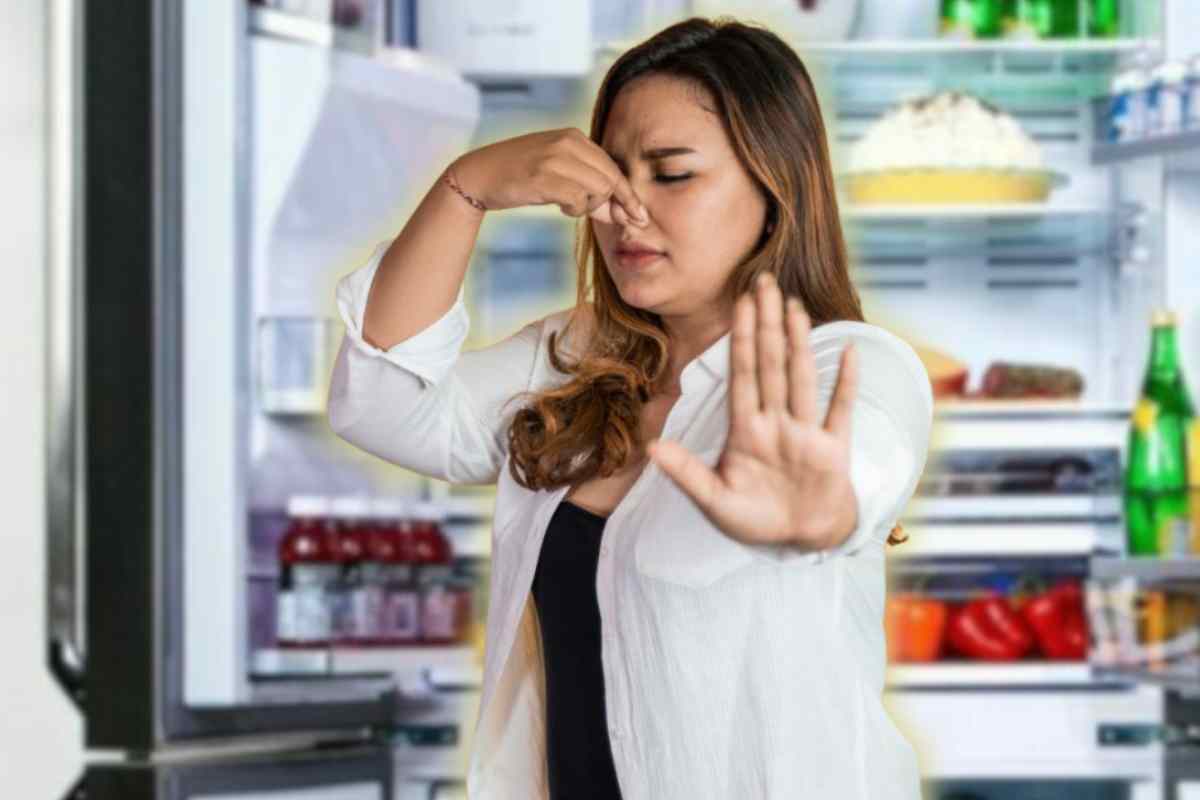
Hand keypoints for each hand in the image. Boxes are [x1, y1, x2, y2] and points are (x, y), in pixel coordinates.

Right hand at [453, 128, 648, 225]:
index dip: (628, 195)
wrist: (479, 175)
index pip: (613, 167)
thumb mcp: (557, 172)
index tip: (639, 216)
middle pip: (611, 180)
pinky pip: (579, 200)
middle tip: (605, 219)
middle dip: (613, 206)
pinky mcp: (544, 176)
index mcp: (574, 137)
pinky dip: (575, 210)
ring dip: (589, 207)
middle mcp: (568, 142)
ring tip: (568, 205)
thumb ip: (588, 186)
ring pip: (598, 190)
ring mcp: (556, 158)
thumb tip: (620, 212)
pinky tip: (560, 206)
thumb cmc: (520, 177)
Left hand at [646, 272, 860, 551]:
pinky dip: (845, 382)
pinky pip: (840, 409)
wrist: (799, 539)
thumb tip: (652, 446)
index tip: (739, 303)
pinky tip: (847, 350)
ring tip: (794, 306)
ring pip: (801, 377)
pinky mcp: (833, 449)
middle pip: (770, 364)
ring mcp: (805, 433)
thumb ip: (687, 473)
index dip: (740, 338)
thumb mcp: (715, 501)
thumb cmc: (757, 519)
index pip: (741, 374)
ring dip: (799, 343)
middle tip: (764, 282)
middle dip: (766, 324)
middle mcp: (776, 423)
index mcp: (746, 430)